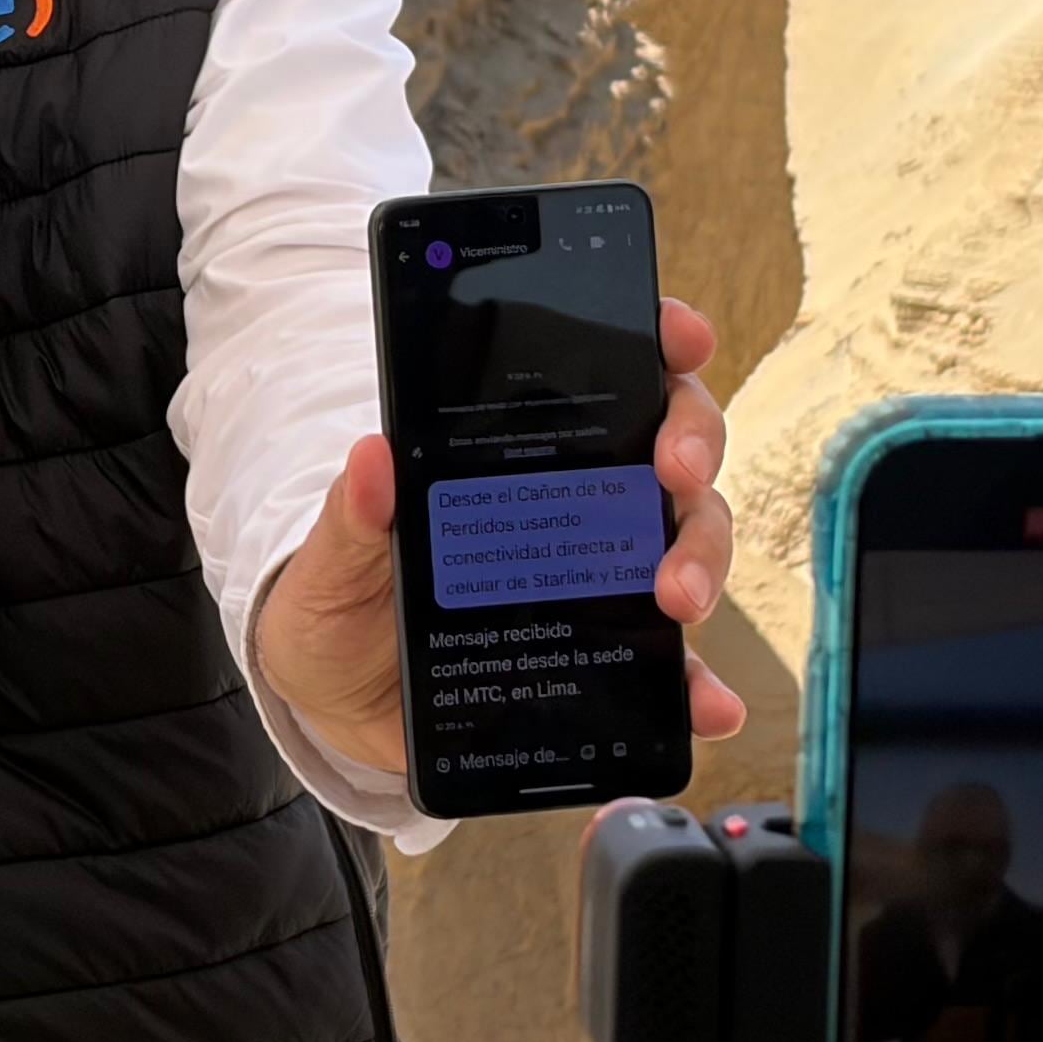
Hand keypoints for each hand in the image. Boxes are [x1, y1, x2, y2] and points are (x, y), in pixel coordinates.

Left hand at [251, 297, 747, 783]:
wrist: (340, 702)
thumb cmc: (339, 605)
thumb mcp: (332, 558)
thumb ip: (351, 515)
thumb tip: (371, 457)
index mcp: (515, 452)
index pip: (605, 370)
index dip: (657, 340)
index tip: (683, 338)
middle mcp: (576, 499)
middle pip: (667, 446)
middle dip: (691, 445)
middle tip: (674, 472)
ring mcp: (601, 572)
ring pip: (687, 538)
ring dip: (702, 556)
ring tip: (678, 596)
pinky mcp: (608, 652)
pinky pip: (672, 665)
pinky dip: (700, 684)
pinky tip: (710, 703)